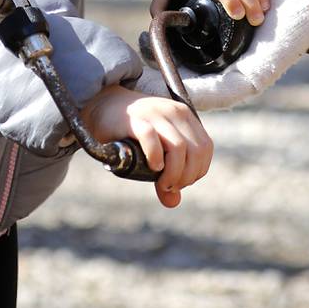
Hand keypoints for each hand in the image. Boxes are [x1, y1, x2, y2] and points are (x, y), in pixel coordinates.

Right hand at [80, 84, 212, 207]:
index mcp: (184, 115)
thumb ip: (166, 173)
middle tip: (169, 186)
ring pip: (179, 148)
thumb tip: (173, 202)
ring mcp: (155, 113)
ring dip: (173, 174)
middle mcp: (173, 111)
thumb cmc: (130, 131)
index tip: (180, 182)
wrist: (102, 105)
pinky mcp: (135, 119)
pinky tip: (152, 166)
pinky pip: (153, 139)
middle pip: (195, 151)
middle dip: (186, 176)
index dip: (197, 171)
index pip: (206, 148)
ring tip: (162, 183)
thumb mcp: (155, 150)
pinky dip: (155, 158)